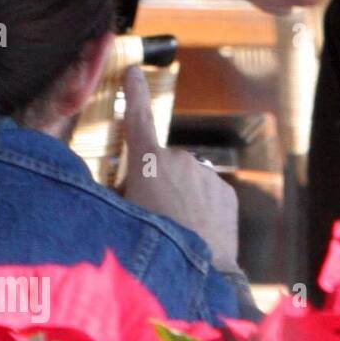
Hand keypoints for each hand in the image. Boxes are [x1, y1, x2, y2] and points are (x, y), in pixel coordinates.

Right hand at [121, 66, 239, 271]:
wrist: (198, 270)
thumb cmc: (150, 241)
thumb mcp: (119, 213)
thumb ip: (115, 191)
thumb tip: (113, 186)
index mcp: (147, 161)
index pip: (137, 118)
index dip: (133, 92)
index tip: (134, 70)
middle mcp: (179, 160)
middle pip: (159, 163)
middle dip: (153, 180)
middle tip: (148, 211)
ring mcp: (206, 175)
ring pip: (184, 178)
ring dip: (177, 194)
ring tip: (173, 226)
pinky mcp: (226, 192)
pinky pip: (205, 191)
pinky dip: (198, 204)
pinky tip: (193, 228)